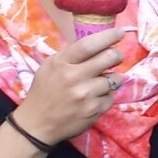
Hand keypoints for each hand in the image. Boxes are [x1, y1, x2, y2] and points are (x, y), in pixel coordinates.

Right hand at [12, 27, 126, 142]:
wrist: (36, 124)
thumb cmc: (44, 92)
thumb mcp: (50, 68)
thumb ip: (72, 56)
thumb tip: (99, 43)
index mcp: (60, 63)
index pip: (89, 45)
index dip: (108, 37)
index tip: (120, 33)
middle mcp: (74, 77)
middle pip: (109, 58)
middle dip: (116, 56)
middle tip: (114, 58)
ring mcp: (86, 95)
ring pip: (115, 78)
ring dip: (112, 79)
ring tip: (99, 83)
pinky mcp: (95, 110)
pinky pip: (112, 97)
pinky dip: (106, 96)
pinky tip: (94, 99)